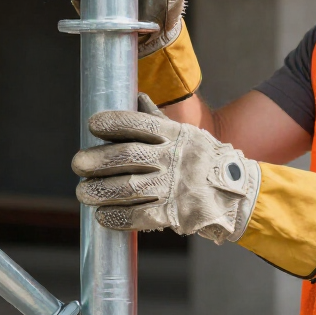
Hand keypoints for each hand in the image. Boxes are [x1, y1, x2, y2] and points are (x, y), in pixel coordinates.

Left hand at [72, 94, 257, 241]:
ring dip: (101, 191)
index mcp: (175, 134)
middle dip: (98, 160)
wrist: (237, 194)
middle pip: (128, 156)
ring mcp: (174, 187)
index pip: (140, 123)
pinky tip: (103, 216)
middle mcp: (174, 158)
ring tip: (83, 193)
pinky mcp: (175, 213)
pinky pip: (140, 215)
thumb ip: (158, 120)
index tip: (93, 125)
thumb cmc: (204, 160)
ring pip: (129, 188)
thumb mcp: (187, 134)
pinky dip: (118, 217)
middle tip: (78, 165)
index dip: (114, 123)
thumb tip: (136, 97)